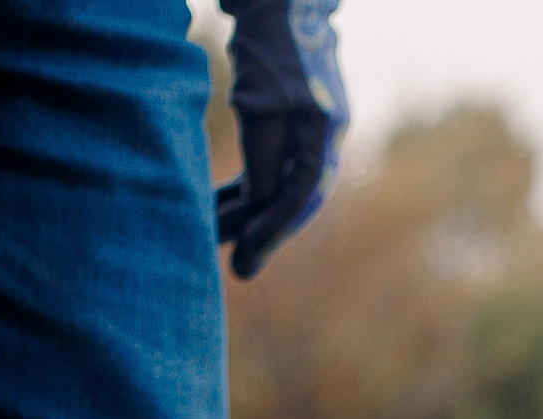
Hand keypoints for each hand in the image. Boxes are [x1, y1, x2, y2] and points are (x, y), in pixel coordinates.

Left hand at [213, 0, 347, 278]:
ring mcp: (310, 130)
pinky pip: (272, 165)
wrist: (286, 0)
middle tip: (237, 268)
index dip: (273, 230)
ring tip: (217, 237)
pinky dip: (250, 186)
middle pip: (294, 197)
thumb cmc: (271, 43)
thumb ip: (263, 154)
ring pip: (280, 183)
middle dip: (263, 231)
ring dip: (251, 211)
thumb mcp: (261, 100)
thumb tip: (260, 203)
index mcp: (324, 132)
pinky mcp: (291, 121)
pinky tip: (225, 204)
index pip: (301, 195)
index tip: (247, 258)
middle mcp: (324, 137)